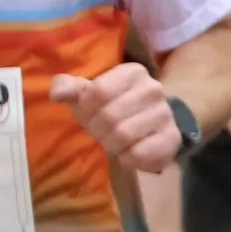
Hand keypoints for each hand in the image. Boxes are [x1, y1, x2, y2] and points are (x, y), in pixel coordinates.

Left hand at [49, 63, 183, 172]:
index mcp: (133, 72)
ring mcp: (165, 114)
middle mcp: (153, 88)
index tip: (90, 113)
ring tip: (115, 142)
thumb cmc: (112, 108)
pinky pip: (140, 153)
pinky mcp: (172, 138)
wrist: (150, 127)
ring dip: (112, 145)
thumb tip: (57, 93)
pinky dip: (127, 159)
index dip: (87, 108)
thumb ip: (70, 88)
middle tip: (102, 132)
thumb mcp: (89, 95)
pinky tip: (128, 154)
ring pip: (124, 135)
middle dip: (98, 130)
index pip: (98, 91)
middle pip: (110, 115)